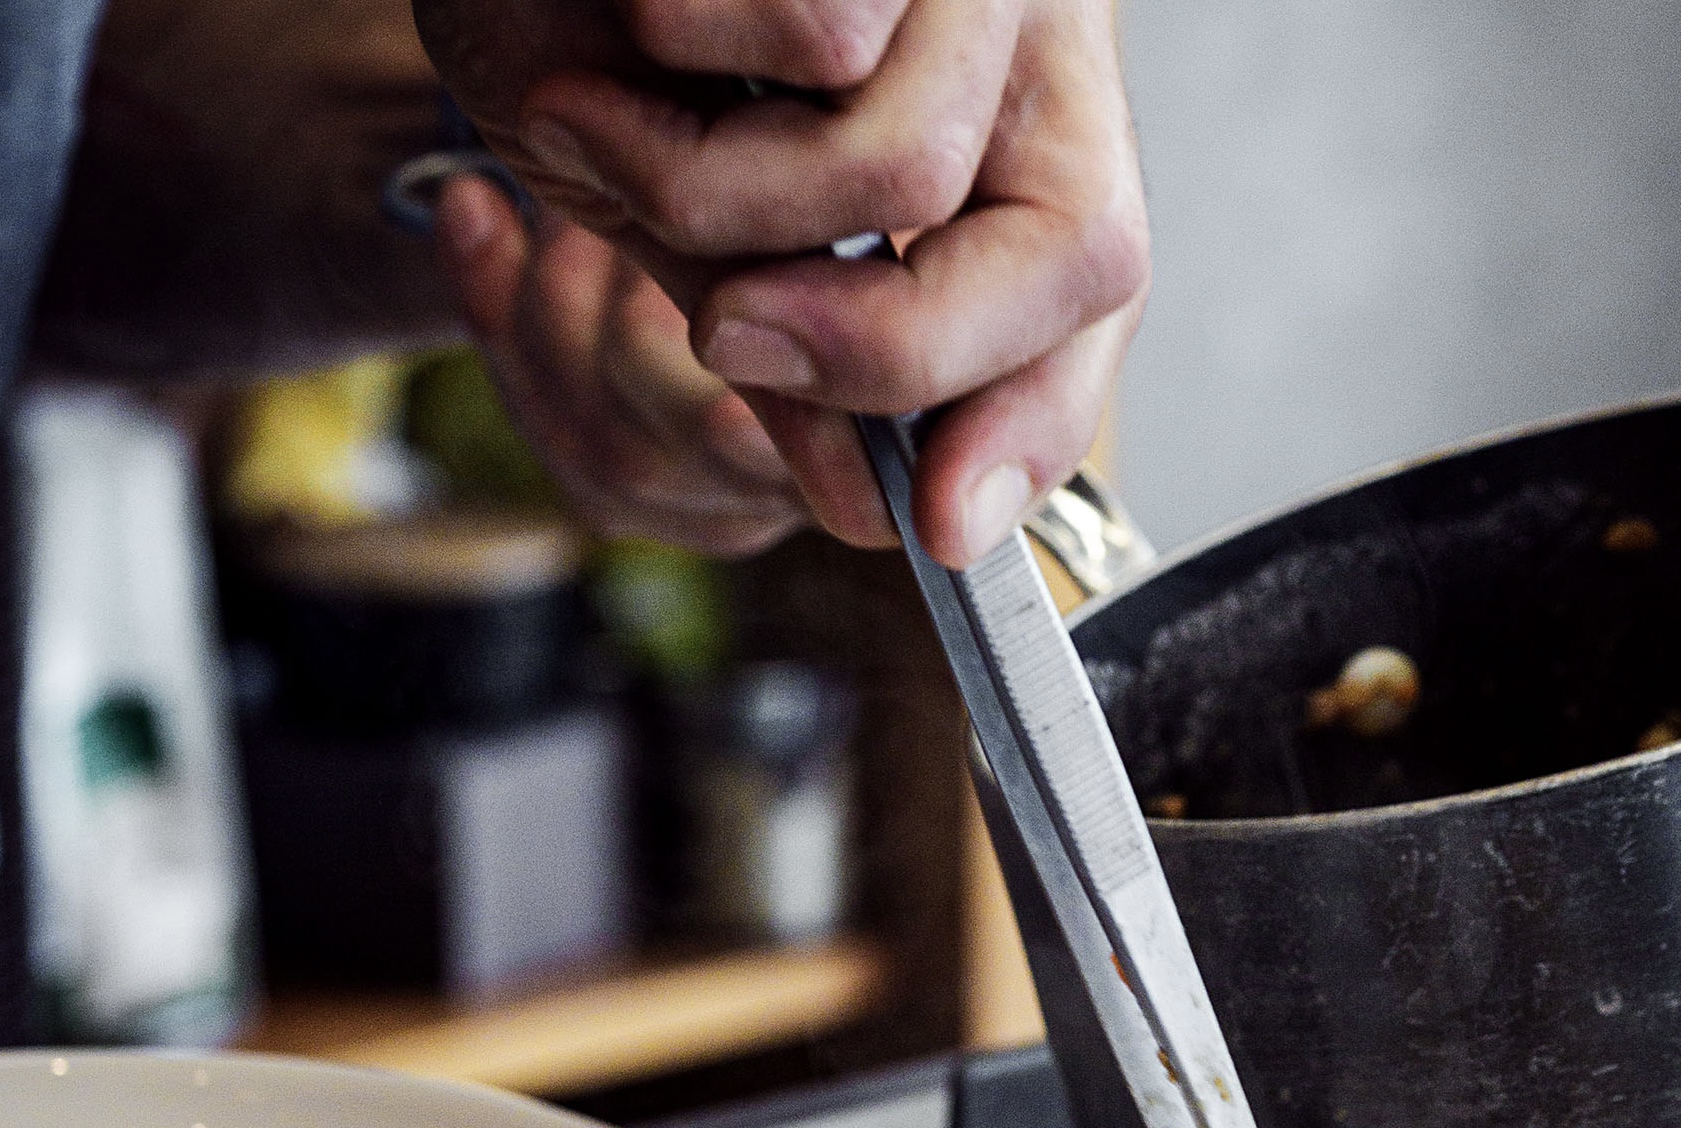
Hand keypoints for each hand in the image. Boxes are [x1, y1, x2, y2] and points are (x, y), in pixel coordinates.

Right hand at [413, 0, 1147, 567]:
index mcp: (1022, 105)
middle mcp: (1032, 20)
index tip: (940, 524)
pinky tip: (632, 11)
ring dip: (714, 189)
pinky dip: (686, 49)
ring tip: (602, 114)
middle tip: (727, 332)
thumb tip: (872, 503)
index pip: (1098, 283)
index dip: (1032, 424)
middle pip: (1077, 250)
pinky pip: (823, 35)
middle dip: (881, 349)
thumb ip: (805, 359)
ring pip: (915, 170)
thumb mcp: (701, 220)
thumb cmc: (582, 28)